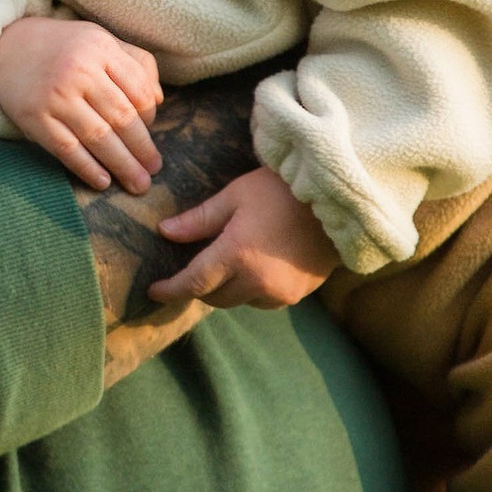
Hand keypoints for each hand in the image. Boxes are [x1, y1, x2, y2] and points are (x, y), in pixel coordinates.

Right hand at [0, 14, 163, 193]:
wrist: (7, 48)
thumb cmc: (65, 48)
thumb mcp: (101, 40)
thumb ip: (136, 63)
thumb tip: (159, 101)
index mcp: (100, 48)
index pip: (138, 91)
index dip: (150, 117)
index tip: (151, 132)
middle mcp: (79, 70)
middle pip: (121, 118)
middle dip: (142, 149)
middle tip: (154, 170)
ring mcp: (55, 96)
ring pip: (98, 137)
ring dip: (122, 165)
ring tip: (138, 183)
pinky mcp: (35, 118)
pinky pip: (67, 150)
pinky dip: (87, 169)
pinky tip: (103, 182)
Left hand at [76, 73, 265, 386]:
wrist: (338, 201)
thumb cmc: (282, 190)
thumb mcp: (236, 196)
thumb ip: (199, 219)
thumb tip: (165, 232)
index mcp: (236, 254)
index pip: (193, 283)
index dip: (170, 289)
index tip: (153, 291)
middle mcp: (256, 281)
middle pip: (214, 297)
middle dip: (199, 287)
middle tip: (191, 270)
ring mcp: (279, 292)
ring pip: (238, 301)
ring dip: (227, 288)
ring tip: (229, 262)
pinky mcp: (296, 295)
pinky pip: (262, 300)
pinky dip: (252, 289)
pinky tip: (257, 265)